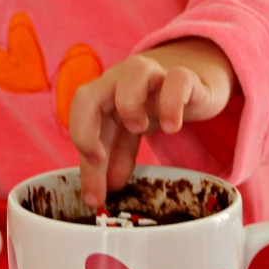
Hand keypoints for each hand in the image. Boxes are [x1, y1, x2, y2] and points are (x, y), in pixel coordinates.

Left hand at [69, 38, 233, 208]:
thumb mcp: (126, 136)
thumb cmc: (149, 107)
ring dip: (129, 104)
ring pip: (134, 71)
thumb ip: (110, 162)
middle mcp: (122, 81)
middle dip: (86, 130)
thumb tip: (98, 197)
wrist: (189, 82)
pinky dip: (172, 103)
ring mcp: (154, 76)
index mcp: (103, 96)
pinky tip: (171, 127)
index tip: (94, 172)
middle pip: (88, 93)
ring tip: (140, 129)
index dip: (79, 138)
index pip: (79, 114)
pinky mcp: (185, 79)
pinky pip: (177, 79)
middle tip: (100, 157)